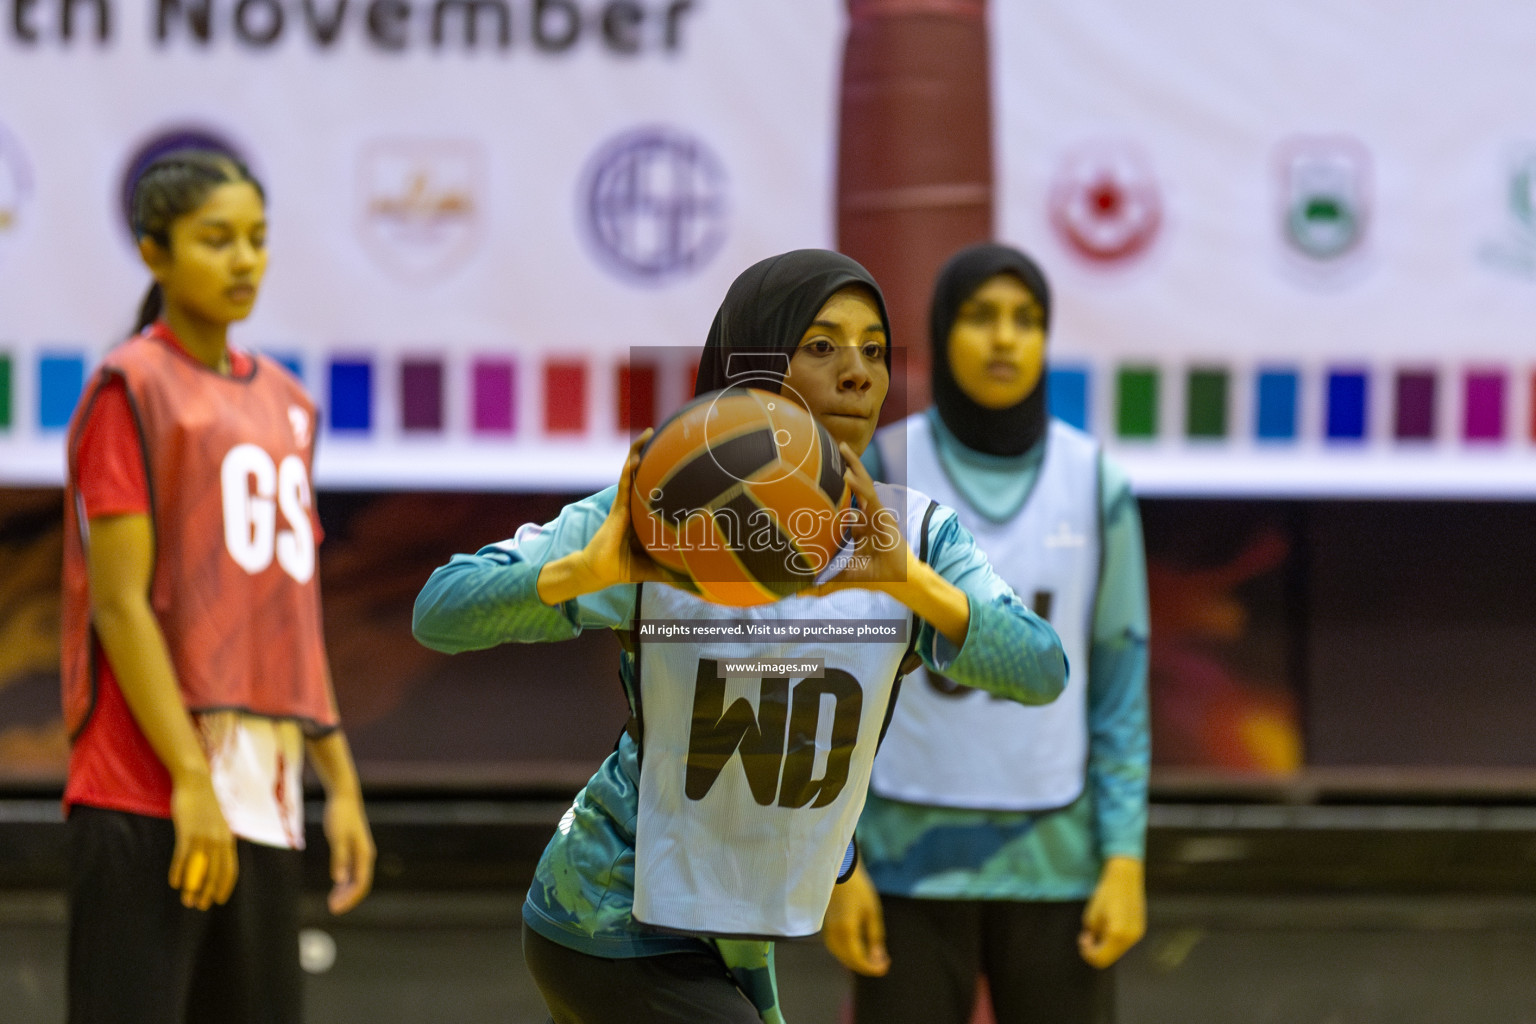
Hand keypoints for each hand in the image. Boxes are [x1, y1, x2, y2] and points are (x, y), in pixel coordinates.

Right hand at [168, 772, 237, 910]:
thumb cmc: (205, 805)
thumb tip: (214, 860)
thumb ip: (218, 842)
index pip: (230, 867)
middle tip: (200, 905)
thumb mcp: (217, 825)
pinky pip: (183, 855)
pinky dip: (179, 870)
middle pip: (216, 871)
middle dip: (208, 890)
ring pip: (200, 866)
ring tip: (187, 900)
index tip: (219, 899)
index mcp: (227, 838)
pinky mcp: (187, 830)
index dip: (224, 885)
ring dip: (193, 886)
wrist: (196, 782)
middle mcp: (218, 839)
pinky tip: (174, 882)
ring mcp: (203, 835)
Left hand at [323, 792, 374, 914]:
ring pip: (357, 879)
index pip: (361, 883)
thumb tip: (339, 880)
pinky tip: (335, 887)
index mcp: (364, 854)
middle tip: (332, 909)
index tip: (336, 908)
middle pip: (361, 884)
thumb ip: (339, 858)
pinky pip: (352, 871)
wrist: (344, 797)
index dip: (350, 898)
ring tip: (332, 902)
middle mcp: (365, 856)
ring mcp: (360, 853)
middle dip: (348, 898)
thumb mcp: (337, 837)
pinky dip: (345, 882)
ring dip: (346, 892)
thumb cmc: (340, 815)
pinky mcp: (354, 849)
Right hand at [538, 431, 684, 603]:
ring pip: (630, 472)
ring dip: (637, 452)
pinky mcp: (617, 507)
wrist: (599, 571)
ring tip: (648, 434)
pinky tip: (636, 456)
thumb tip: (695, 582)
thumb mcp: (653, 567)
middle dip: (650, 454)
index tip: (677, 459)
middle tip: (662, 435)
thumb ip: (671, 570)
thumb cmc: (622, 567)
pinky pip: (623, 483)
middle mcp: (633, 506)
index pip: (651, 489)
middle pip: (641, 474)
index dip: (661, 473)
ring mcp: (624, 504)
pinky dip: (629, 469)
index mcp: (641, 516)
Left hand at [806, 443, 909, 595]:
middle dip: (845, 466)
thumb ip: (824, 580)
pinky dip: (860, 485)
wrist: (898, 580)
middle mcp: (867, 515)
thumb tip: (800, 590)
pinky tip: (849, 473)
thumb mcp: (844, 575)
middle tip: (831, 448)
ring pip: (864, 484)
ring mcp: (875, 513)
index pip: (844, 502)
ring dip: (854, 465)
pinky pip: (870, 497)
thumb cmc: (876, 575)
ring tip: (843, 447)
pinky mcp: (883, 516)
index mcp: (859, 526)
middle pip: (854, 486)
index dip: (833, 489)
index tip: (815, 476)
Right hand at [821, 862, 889, 975]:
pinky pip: (838, 949)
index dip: (872, 968)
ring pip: (843, 957)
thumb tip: (878, 958)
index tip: (886, 967)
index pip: (858, 959)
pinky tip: (860, 950)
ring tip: (875, 957)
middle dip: (867, 965)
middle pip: (850, 961)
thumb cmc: (859, 890)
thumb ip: (875, 937)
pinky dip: (850, 954)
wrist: (841, 874)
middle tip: (884, 962)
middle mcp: (834, 935)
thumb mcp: (872, 913)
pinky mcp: (827, 929)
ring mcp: (828, 932)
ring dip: (858, 961)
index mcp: (847, 931)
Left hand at [1079, 856, 1145, 967]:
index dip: (1087, 953)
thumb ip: (1091, 936)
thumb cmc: (1105, 894)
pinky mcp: (1140, 930)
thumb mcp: (1091, 916)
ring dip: (1104, 946)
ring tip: (1098, 929)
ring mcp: (1137, 935)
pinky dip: (1113, 941)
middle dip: (1095, 950)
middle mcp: (1130, 938)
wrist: (1125, 879)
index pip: (1100, 959)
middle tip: (1087, 936)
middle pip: (1108, 959)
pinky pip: (1123, 944)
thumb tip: (1094, 945)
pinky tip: (1108, 926)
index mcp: (1116, 934)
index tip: (1082, 938)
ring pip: (1116, 952)